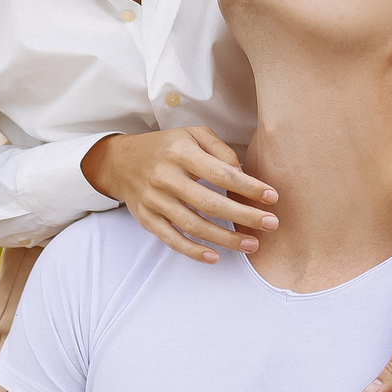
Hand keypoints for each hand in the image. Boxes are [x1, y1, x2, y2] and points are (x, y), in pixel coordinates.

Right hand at [83, 128, 278, 263]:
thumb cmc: (165, 147)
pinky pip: (171, 238)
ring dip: (225, 238)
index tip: (272, 197)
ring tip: (252, 244)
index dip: (249, 187)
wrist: (119, 161)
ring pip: (194, 225)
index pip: (221, 174)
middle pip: (210, 203)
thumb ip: (220, 150)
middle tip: (271, 224)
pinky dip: (193, 251)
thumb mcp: (192, 134)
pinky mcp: (146, 218)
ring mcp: (154, 200)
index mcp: (180, 152)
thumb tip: (243, 174)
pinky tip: (215, 257)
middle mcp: (165, 177)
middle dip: (244, 216)